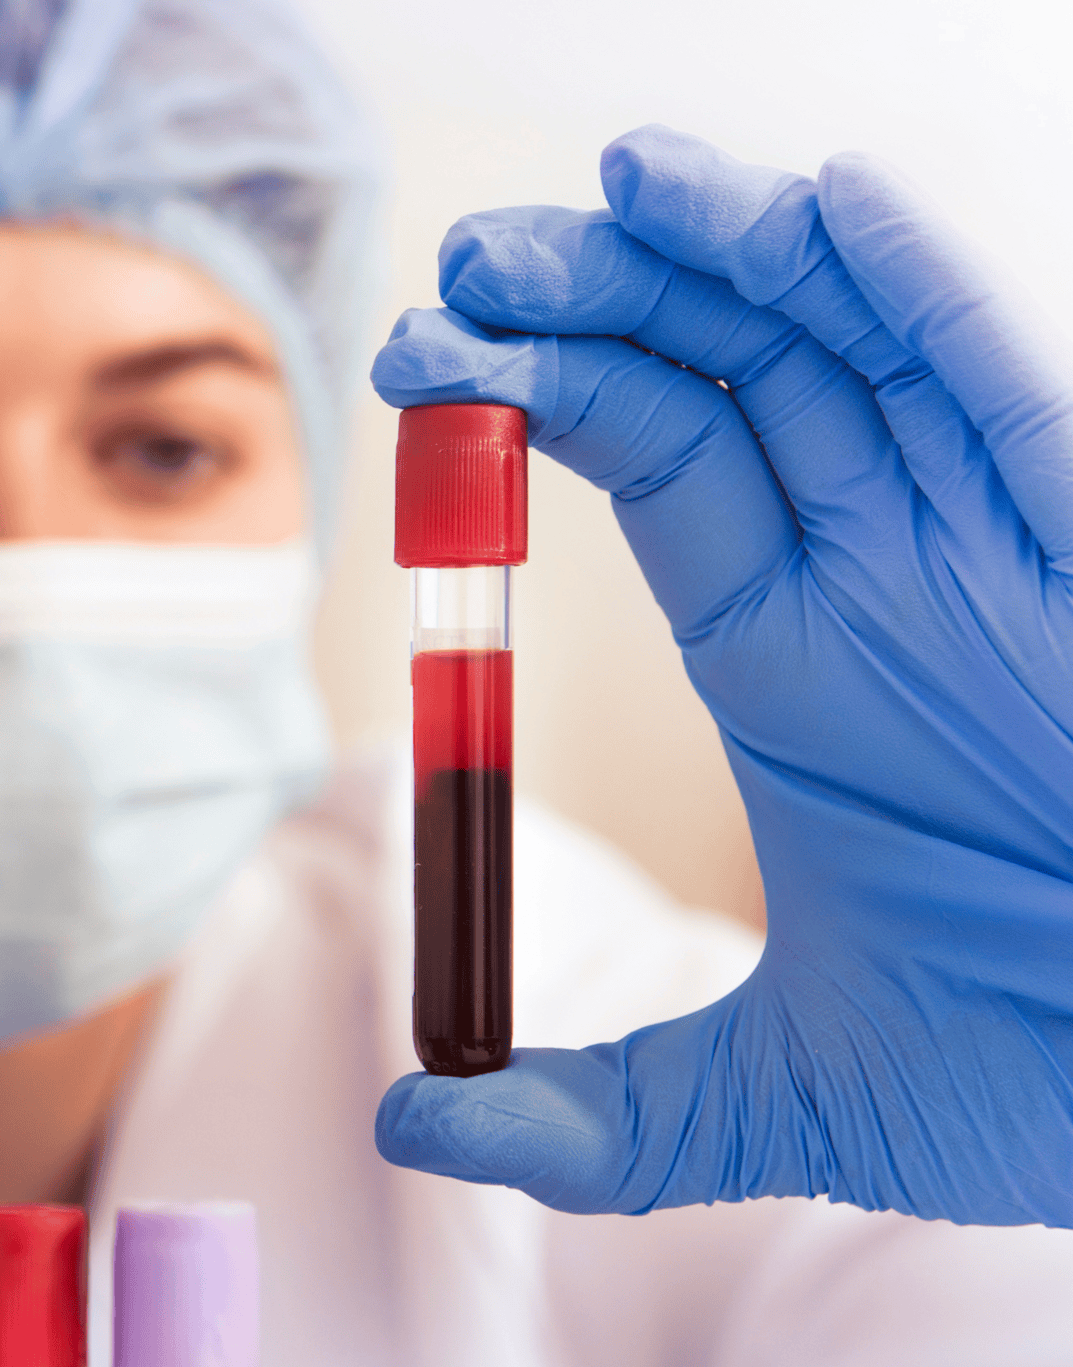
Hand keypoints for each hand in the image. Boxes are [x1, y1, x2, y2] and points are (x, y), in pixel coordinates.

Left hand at [369, 127, 1072, 1225]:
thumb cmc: (1026, 1079)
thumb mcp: (775, 1102)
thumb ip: (596, 1119)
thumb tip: (411, 1125)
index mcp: (793, 661)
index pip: (651, 464)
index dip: (535, 401)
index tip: (419, 365)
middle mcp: (883, 577)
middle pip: (727, 372)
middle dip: (602, 295)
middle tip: (472, 256)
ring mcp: (991, 549)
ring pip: (851, 343)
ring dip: (734, 250)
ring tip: (614, 184)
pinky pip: (1007, 388)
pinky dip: (918, 295)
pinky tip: (820, 213)